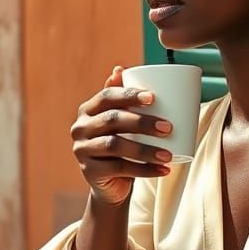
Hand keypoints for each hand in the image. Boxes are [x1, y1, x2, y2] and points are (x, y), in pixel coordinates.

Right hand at [71, 66, 172, 204]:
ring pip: (115, 145)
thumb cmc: (122, 144)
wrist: (111, 182)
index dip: (129, 95)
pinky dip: (144, 170)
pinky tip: (163, 169)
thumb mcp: (123, 121)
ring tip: (168, 154)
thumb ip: (123, 97)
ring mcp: (82, 150)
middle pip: (113, 120)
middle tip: (168, 128)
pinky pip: (119, 169)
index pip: (107, 97)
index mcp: (88, 110)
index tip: (153, 98)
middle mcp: (80, 128)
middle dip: (142, 122)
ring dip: (145, 149)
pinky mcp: (89, 171)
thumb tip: (120, 67)